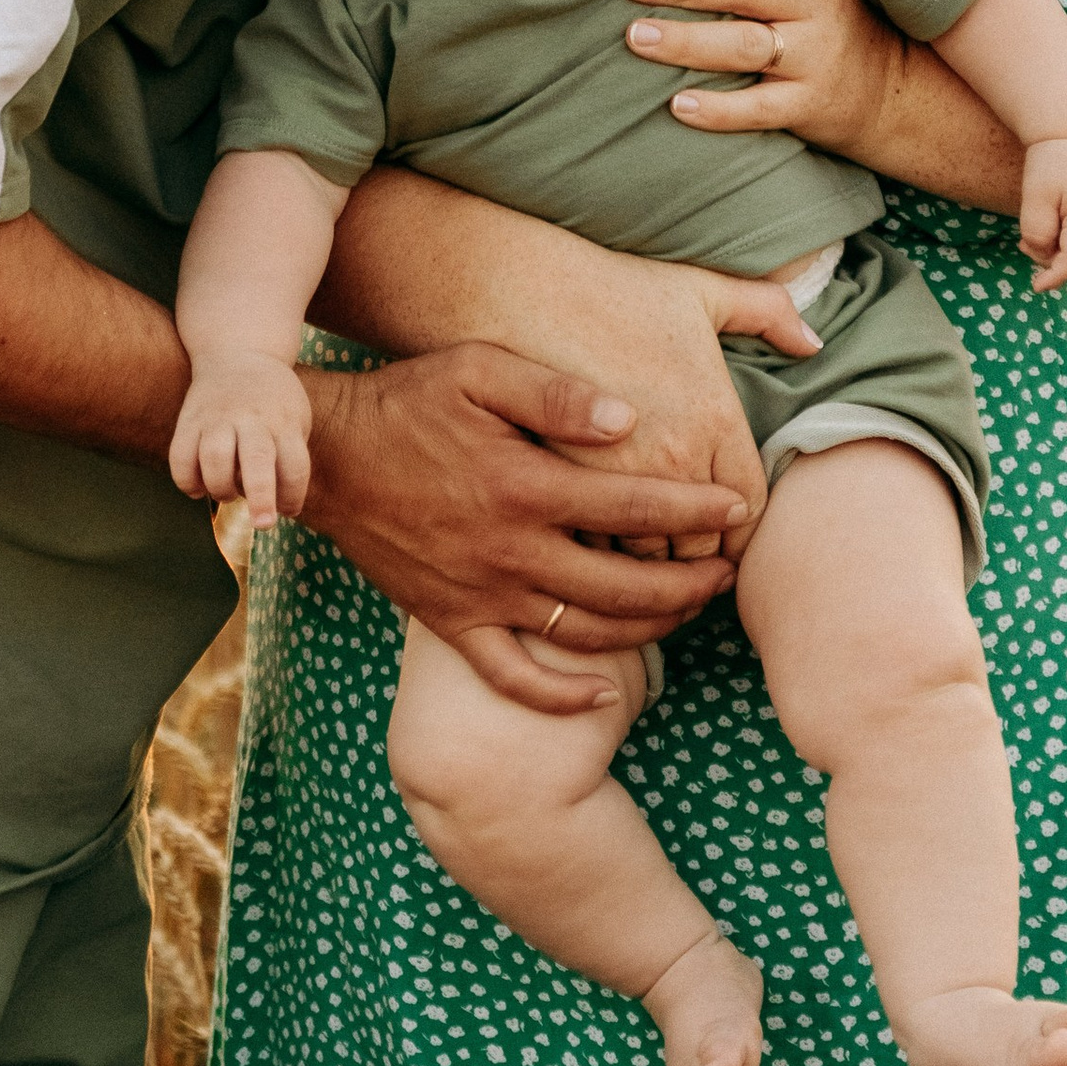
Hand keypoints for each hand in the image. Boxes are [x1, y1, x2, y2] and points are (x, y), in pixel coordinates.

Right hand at [170, 351, 313, 520]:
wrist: (239, 352)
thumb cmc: (274, 402)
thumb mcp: (296, 418)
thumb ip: (291, 459)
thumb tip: (280, 508)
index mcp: (284, 420)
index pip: (295, 464)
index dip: (293, 495)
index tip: (288, 511)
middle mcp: (251, 418)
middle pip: (257, 459)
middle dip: (261, 497)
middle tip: (263, 524)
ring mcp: (218, 417)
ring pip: (214, 458)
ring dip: (222, 488)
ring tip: (228, 493)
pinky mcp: (189, 420)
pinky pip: (180, 457)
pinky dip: (187, 482)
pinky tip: (199, 488)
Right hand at [300, 348, 746, 715]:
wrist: (326, 457)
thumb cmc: (408, 400)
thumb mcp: (479, 370)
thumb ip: (555, 394)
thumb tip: (628, 418)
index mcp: (526, 486)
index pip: (635, 508)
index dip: (696, 510)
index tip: (740, 509)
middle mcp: (510, 551)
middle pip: (624, 586)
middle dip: (688, 584)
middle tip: (728, 572)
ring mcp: (481, 595)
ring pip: (584, 634)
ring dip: (648, 631)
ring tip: (688, 612)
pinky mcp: (451, 621)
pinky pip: (512, 677)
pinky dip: (561, 696)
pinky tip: (603, 695)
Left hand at [624, 0, 904, 159]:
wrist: (887, 86)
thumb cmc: (816, 15)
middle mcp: (816, 1)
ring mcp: (815, 55)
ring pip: (745, 45)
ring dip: (686, 41)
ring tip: (637, 37)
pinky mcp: (809, 104)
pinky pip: (759, 108)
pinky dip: (718, 110)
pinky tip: (678, 105)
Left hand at [1020, 134, 1066, 290]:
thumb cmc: (1050, 161)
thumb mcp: (1035, 198)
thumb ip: (1037, 232)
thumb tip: (1044, 259)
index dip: (1055, 276)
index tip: (1036, 287)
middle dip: (1052, 256)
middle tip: (1022, 244)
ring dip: (1063, 245)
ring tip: (1039, 225)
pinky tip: (1056, 219)